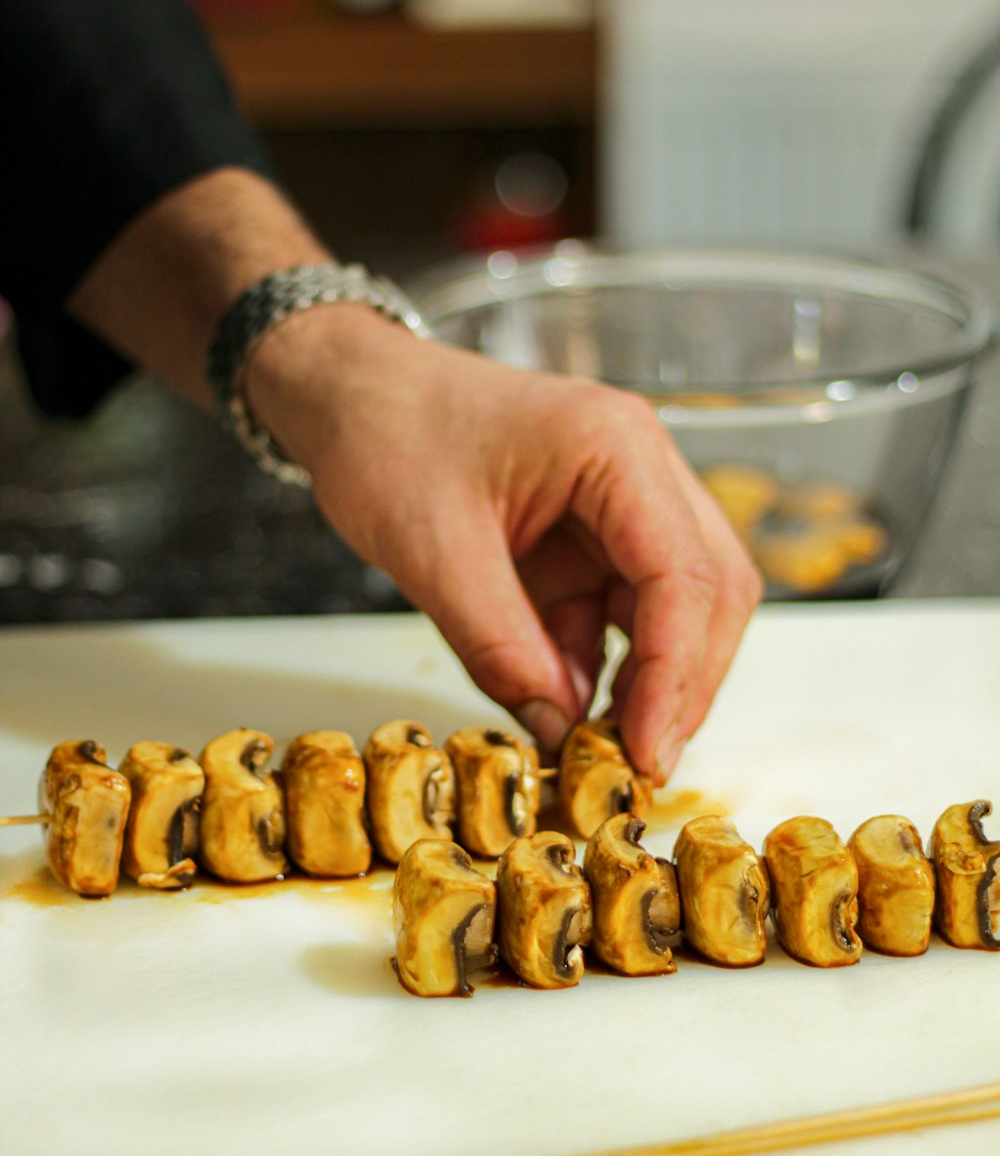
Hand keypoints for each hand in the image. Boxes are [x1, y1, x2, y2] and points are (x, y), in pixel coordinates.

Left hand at [246, 302, 761, 779]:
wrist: (350, 393)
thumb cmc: (384, 433)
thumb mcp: (431, 550)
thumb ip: (498, 645)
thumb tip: (554, 728)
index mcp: (615, 447)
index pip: (683, 574)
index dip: (674, 674)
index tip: (647, 750)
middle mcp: (638, 470)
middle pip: (708, 592)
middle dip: (680, 683)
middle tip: (636, 762)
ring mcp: (620, 504)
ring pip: (676, 609)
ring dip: (647, 682)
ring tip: (602, 748)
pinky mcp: (589, 538)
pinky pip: (618, 614)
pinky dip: (603, 667)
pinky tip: (567, 709)